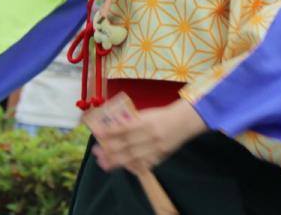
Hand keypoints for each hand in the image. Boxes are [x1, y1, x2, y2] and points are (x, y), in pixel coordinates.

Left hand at [90, 98, 205, 174]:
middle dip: (110, 150)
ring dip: (117, 162)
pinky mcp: (161, 157)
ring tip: (104, 164)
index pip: (126, 128)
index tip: (98, 135)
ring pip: (134, 158)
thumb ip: (130, 121)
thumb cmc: (161, 115)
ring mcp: (157, 148)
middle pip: (128, 146)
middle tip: (96, 153)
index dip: (110, 132)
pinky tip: (122, 167)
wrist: (184, 122)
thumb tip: (110, 127)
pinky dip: (132, 167)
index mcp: (148, 122)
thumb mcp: (146, 113)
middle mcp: (152, 136)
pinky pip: (144, 165)